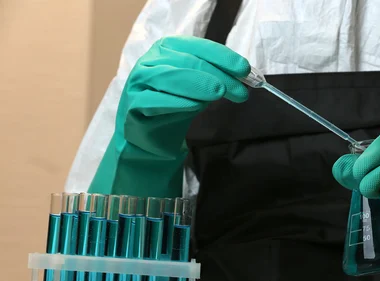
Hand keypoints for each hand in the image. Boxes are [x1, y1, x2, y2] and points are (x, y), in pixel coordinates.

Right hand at [89, 36, 249, 196]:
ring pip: (168, 77)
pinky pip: (153, 101)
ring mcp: (139, 82)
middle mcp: (152, 60)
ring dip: (197, 83)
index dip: (223, 57)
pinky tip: (194, 105)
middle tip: (239, 90)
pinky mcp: (133, 105)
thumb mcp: (199, 88)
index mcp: (169, 49)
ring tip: (218, 92)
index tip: (244, 70)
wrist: (148, 132)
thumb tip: (245, 78)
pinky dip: (175, 102)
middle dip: (217, 74)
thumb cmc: (175, 104)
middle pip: (187, 62)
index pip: (198, 47)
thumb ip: (217, 79)